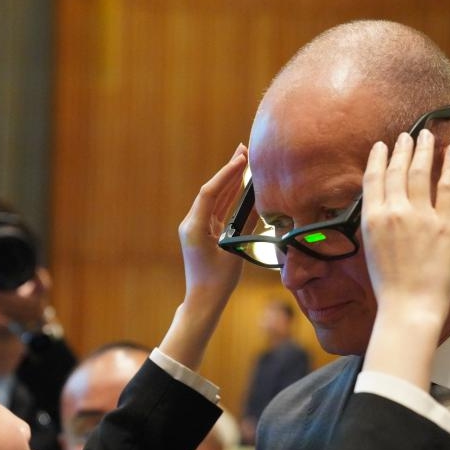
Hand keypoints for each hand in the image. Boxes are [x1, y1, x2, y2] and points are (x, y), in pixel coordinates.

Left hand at [159, 145, 247, 368]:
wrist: (203, 300)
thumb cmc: (218, 281)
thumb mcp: (234, 250)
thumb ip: (243, 225)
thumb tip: (257, 201)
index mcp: (194, 226)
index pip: (211, 192)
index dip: (227, 174)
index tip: (242, 159)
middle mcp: (191, 223)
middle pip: (212, 191)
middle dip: (229, 170)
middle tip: (243, 149)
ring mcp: (196, 227)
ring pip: (215, 198)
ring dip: (230, 181)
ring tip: (244, 161)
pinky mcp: (203, 233)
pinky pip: (217, 210)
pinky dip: (229, 197)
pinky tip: (241, 185)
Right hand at [360, 130, 449, 387]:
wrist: (409, 306)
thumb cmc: (389, 285)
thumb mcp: (370, 249)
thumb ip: (375, 223)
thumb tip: (380, 204)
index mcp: (371, 218)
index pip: (374, 178)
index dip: (378, 158)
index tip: (382, 146)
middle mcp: (394, 211)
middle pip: (398, 169)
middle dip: (402, 148)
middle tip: (407, 135)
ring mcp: (420, 215)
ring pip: (421, 170)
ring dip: (424, 149)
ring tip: (426, 136)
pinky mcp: (445, 222)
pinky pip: (448, 185)